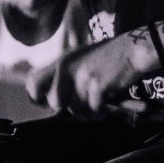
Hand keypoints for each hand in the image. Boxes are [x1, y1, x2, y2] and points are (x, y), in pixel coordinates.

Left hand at [25, 36, 142, 113]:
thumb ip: (63, 76)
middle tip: (82, 104)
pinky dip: (100, 111)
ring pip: (76, 109)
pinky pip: (93, 109)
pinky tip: (107, 102)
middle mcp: (66, 67)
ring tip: (98, 101)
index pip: (32, 81)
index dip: (37, 97)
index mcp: (60, 61)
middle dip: (68, 108)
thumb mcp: (78, 60)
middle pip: (54, 101)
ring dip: (88, 111)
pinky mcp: (97, 85)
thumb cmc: (105, 59)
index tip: (49, 103)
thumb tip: (52, 102)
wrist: (130, 51)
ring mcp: (81, 76)